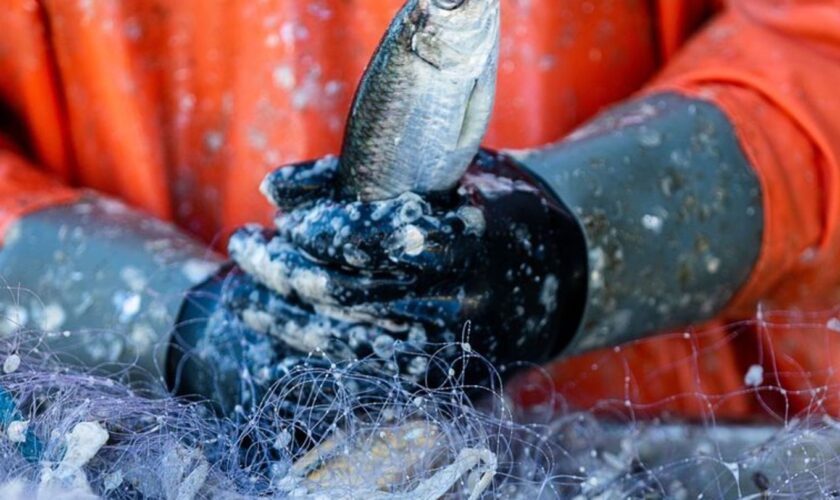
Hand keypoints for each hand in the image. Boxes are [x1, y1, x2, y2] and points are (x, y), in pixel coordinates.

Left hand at [225, 150, 586, 388]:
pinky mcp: (448, 380)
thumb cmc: (492, 210)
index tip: (286, 221)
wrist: (566, 276)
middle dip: (284, 270)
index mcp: (471, 238)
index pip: (378, 237)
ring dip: (285, 317)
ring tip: (246, 293)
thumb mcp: (444, 175)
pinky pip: (366, 373)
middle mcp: (464, 300)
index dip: (322, 229)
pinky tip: (283, 331)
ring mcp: (456, 349)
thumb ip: (361, 178)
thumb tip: (272, 187)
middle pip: (351, 293)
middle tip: (245, 246)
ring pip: (348, 341)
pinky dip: (316, 352)